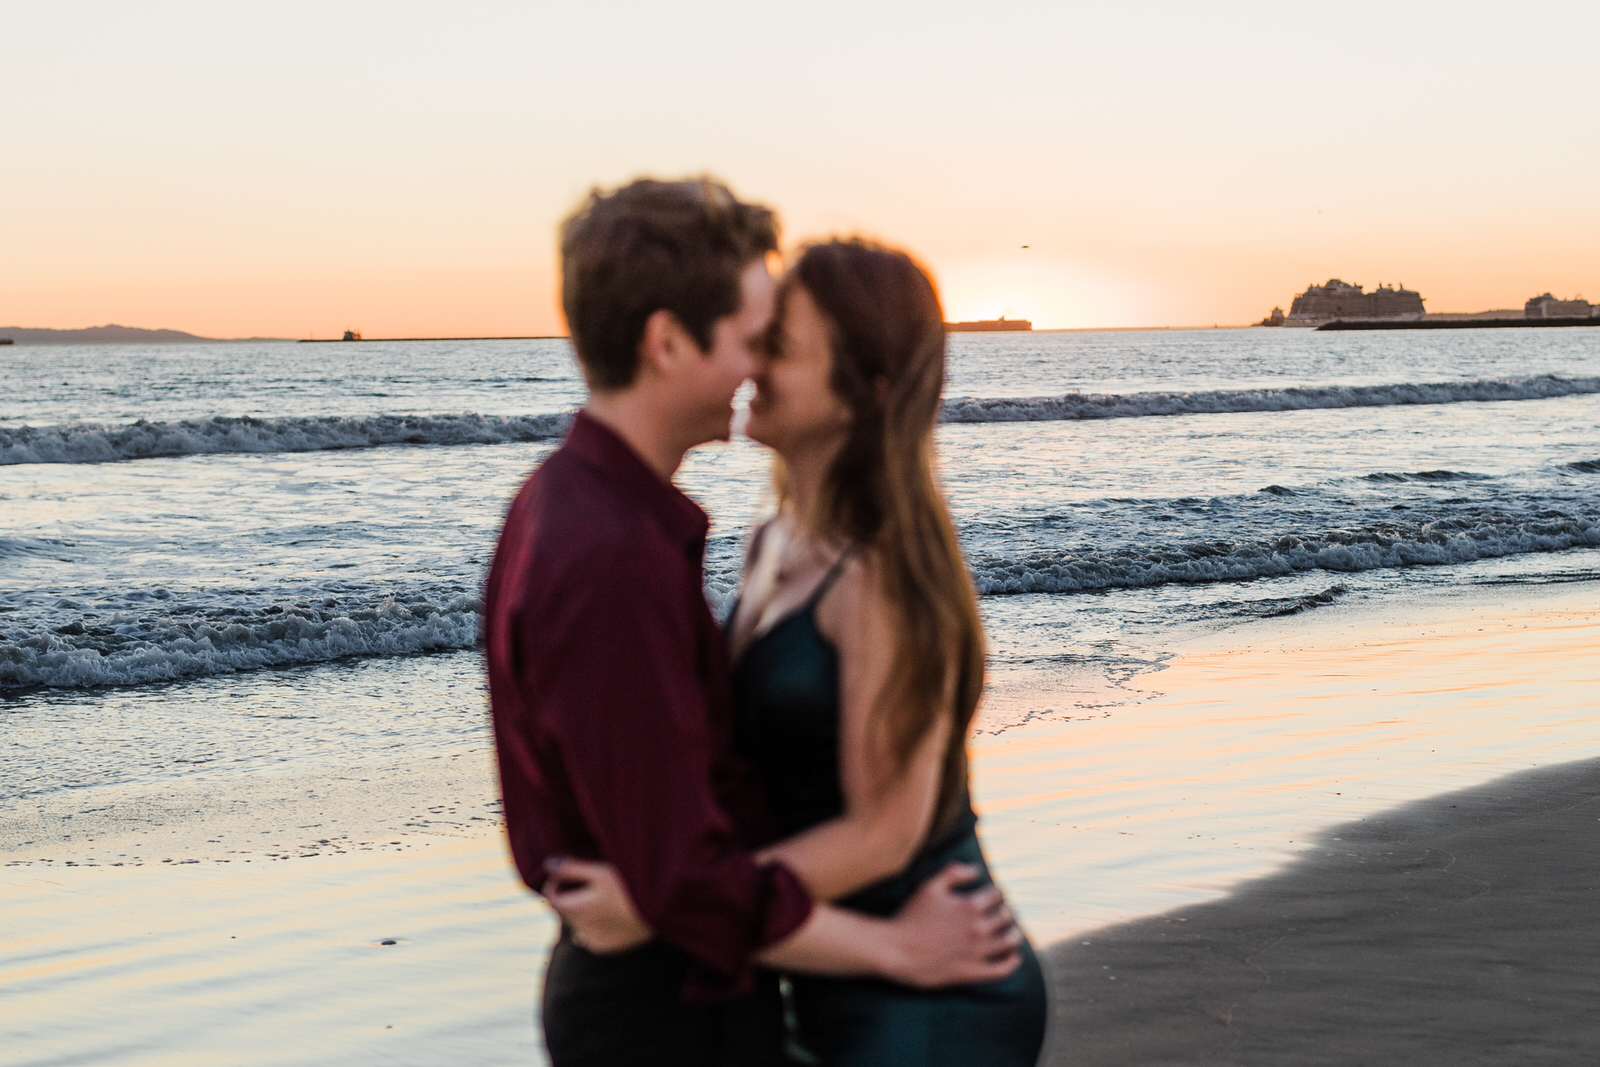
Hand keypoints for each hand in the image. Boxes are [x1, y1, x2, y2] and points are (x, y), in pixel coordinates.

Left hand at [542, 856, 653, 953]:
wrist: (662, 909)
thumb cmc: (632, 886)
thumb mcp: (601, 871)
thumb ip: (572, 868)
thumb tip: (548, 865)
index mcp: (577, 910)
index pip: (551, 897)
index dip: (557, 881)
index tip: (571, 871)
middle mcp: (582, 930)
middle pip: (565, 910)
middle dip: (571, 895)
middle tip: (592, 880)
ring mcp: (595, 941)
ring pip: (578, 923)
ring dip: (583, 911)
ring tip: (604, 896)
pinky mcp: (608, 948)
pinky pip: (592, 935)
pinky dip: (595, 924)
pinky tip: (613, 912)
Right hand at [883, 862, 1022, 988]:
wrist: (897, 950)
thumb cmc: (910, 916)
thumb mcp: (929, 886)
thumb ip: (954, 872)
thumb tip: (977, 869)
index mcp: (970, 906)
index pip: (996, 895)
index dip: (997, 893)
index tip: (997, 894)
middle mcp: (978, 928)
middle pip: (1005, 917)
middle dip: (1006, 912)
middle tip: (1006, 913)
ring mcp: (976, 952)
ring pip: (1008, 941)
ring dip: (1014, 934)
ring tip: (1013, 933)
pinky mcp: (971, 972)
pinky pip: (1000, 970)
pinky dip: (1011, 963)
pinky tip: (1014, 958)